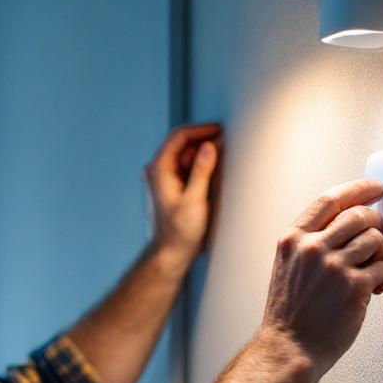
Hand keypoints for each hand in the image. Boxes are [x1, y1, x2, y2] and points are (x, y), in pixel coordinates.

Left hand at [144, 123, 221, 261]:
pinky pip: (185, 168)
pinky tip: (212, 171)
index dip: (201, 130)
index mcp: (159, 169)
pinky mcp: (170, 186)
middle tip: (225, 144)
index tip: (219, 130)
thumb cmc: (179, 231)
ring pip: (184, 155)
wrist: (170, 253)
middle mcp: (157, 170)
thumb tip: (210, 146)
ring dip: (202, 153)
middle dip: (204, 141)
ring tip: (221, 158)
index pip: (179, 136)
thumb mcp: (194, 200)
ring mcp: (163, 178)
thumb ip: (202, 170)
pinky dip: (199, 165)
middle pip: (181, 144)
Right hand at [261, 179, 382, 375]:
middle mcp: (312, 248)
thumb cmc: (290, 315)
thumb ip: (311, 243)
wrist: (289, 349)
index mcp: (293, 240)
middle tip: (378, 238)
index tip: (375, 187)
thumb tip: (349, 225)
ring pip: (375, 240)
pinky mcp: (354, 287)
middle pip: (359, 215)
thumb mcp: (287, 267)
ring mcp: (334, 267)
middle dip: (376, 224)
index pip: (330, 200)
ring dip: (381, 253)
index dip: (358, 188)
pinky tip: (374, 289)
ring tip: (372, 269)